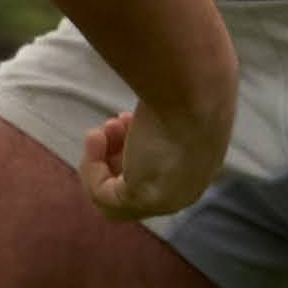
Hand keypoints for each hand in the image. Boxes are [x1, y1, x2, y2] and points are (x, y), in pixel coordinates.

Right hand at [81, 89, 228, 222]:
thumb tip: (135, 123)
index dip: (129, 149)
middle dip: (113, 156)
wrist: (195, 90)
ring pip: (116, 199)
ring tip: (99, 131)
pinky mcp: (144, 199)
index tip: (121, 120)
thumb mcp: (171, 107)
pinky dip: (91, 168)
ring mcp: (165, 199)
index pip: (154, 176)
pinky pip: (104, 198)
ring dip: (98, 163)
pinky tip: (95, 138)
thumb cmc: (186, 88)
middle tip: (108, 126)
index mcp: (196, 169)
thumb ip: (157, 124)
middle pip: (135, 188)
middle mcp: (184, 189)